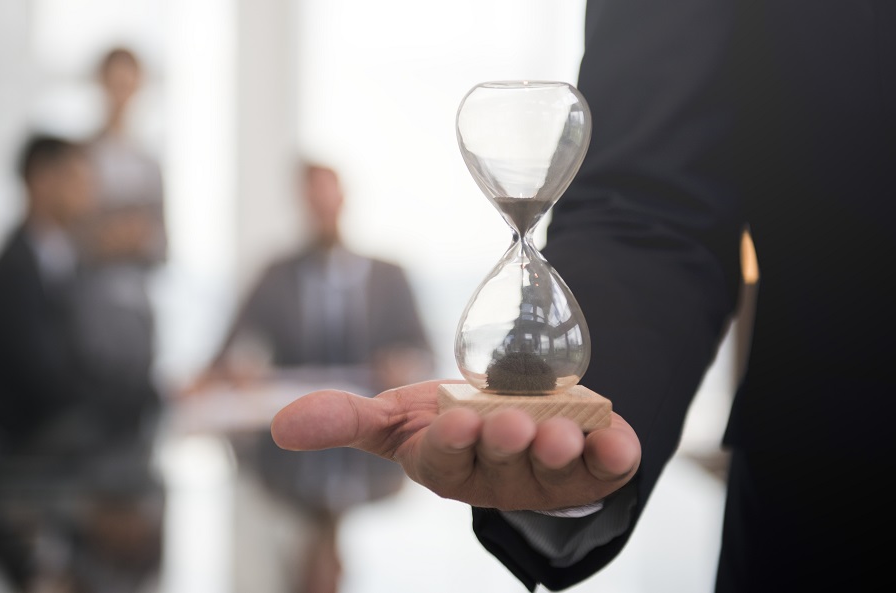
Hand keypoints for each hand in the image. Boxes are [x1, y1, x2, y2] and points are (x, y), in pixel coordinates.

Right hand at [270, 379, 639, 511]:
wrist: (518, 413)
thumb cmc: (449, 420)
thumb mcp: (396, 417)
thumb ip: (343, 419)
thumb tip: (278, 427)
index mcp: (447, 467)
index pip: (446, 458)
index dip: (454, 442)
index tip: (457, 418)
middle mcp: (498, 478)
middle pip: (502, 465)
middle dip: (506, 443)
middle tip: (510, 422)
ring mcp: (548, 477)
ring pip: (555, 470)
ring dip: (559, 450)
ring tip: (559, 429)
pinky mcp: (593, 469)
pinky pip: (610, 468)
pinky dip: (617, 452)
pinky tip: (617, 436)